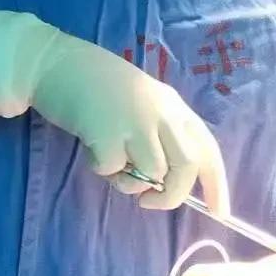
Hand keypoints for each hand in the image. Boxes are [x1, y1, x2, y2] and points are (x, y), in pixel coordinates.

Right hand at [0, 6, 228, 211]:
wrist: (55, 63)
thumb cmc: (97, 86)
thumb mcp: (141, 103)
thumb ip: (158, 133)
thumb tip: (167, 180)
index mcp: (173, 105)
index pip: (207, 148)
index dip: (217, 183)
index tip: (220, 213)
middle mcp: (161, 111)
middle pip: (187, 166)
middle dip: (173, 195)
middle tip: (148, 202)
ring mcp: (136, 120)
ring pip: (153, 173)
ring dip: (131, 184)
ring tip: (111, 167)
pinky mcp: (108, 130)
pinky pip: (114, 170)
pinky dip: (103, 170)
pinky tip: (92, 150)